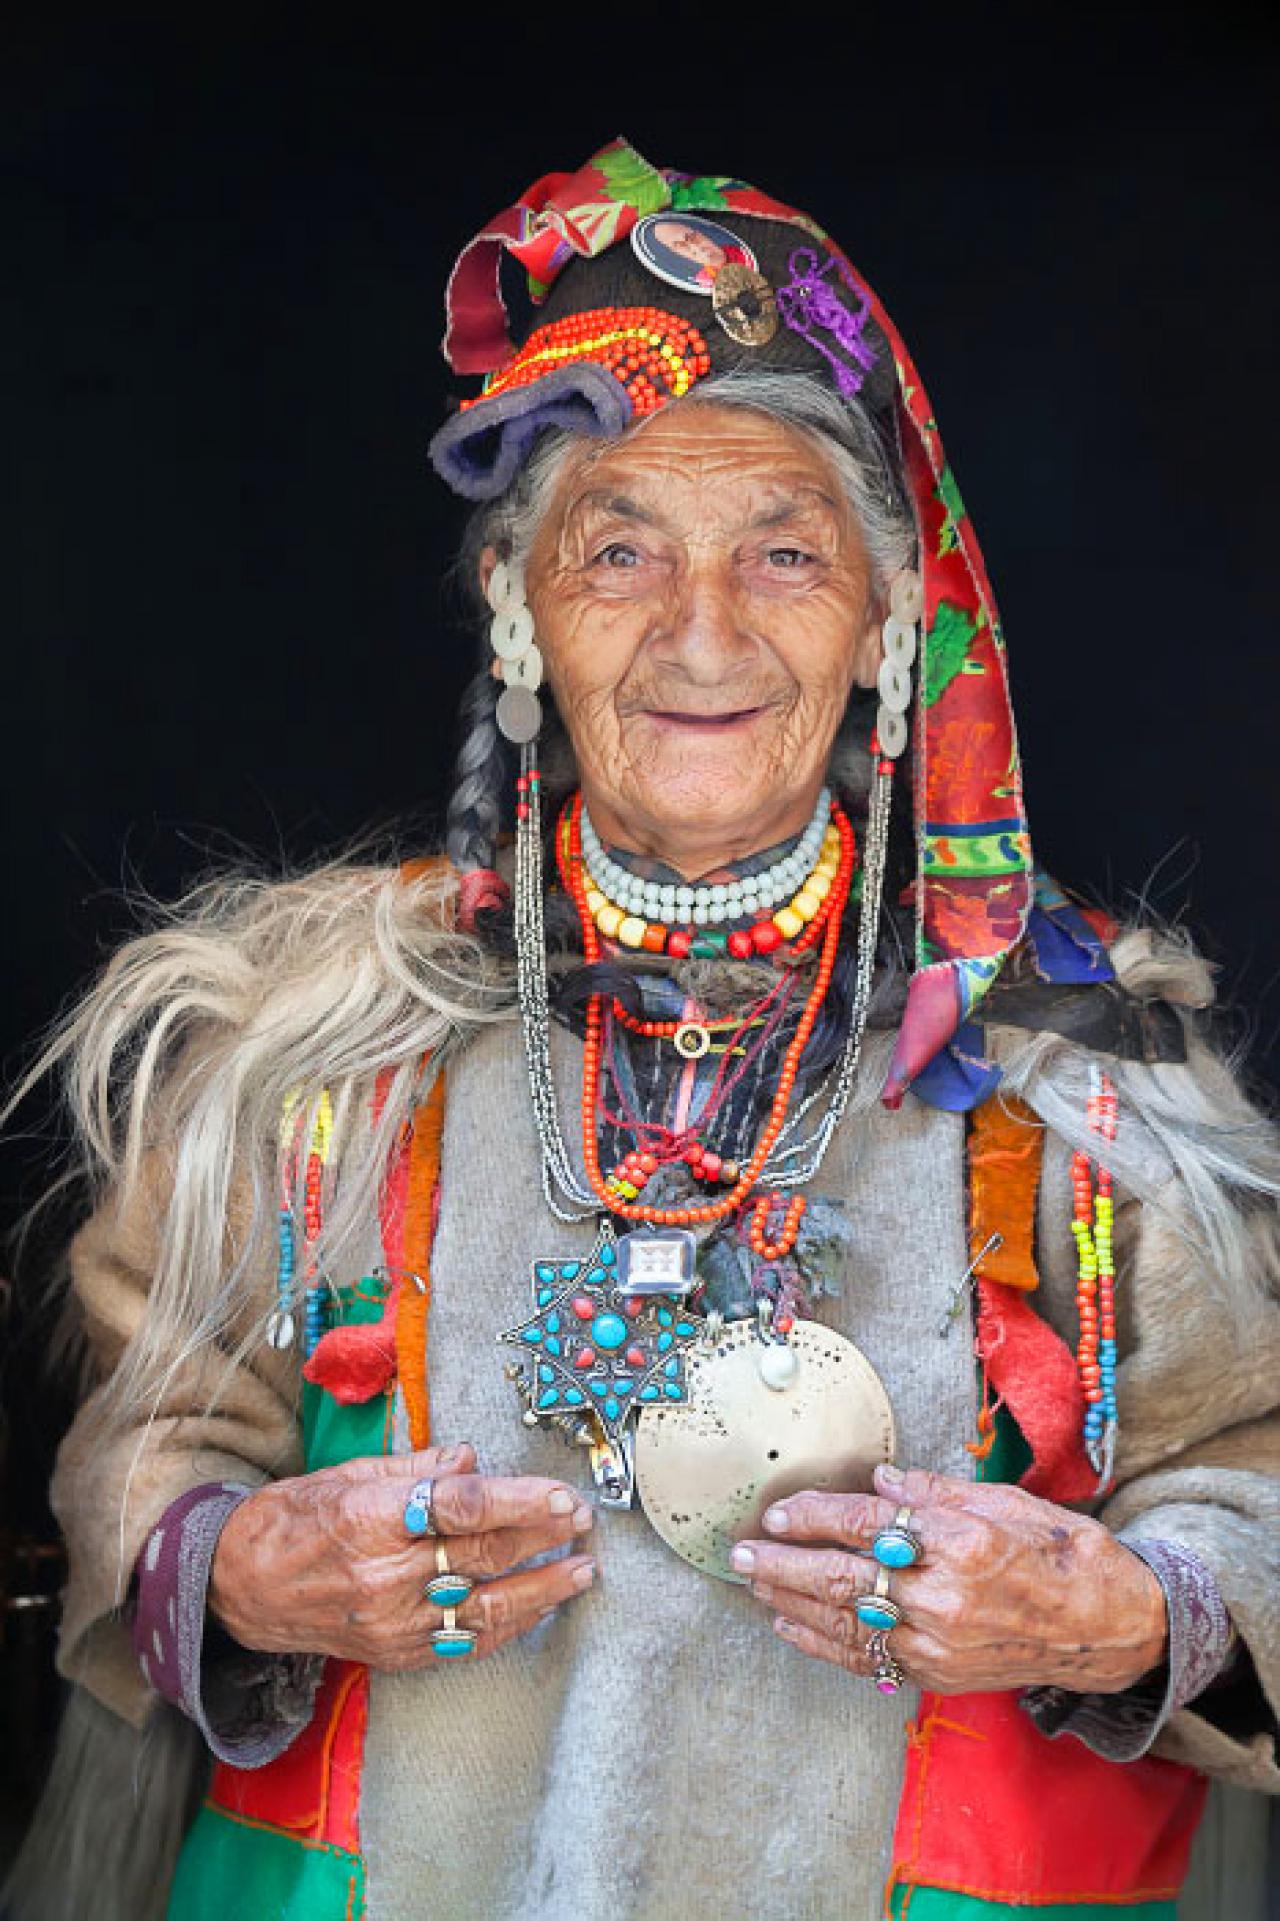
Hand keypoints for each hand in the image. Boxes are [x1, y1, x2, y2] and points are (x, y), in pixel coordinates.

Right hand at [209, 1443, 595, 1671]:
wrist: (239, 1588)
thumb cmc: (294, 1519)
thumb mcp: (347, 1475)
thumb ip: (416, 1470)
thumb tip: (473, 1459)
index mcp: (372, 1519)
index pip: (460, 1508)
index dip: (517, 1500)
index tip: (559, 1494)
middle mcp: (384, 1575)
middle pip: (481, 1555)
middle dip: (541, 1537)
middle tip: (582, 1520)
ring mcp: (391, 1623)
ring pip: (483, 1608)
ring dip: (540, 1590)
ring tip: (581, 1571)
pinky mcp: (394, 1654)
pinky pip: (462, 1643)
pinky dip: (506, 1626)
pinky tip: (537, 1608)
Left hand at [731, 1463, 1167, 1694]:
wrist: (1110, 1627)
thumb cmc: (1063, 1552)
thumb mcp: (1005, 1502)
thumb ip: (935, 1492)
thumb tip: (878, 1481)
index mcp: (962, 1542)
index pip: (867, 1525)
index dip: (814, 1516)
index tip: (778, 1511)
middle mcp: (944, 1596)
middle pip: (843, 1579)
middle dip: (782, 1565)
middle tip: (740, 1552)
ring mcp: (939, 1642)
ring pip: (846, 1624)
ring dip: (791, 1603)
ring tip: (753, 1585)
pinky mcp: (939, 1674)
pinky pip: (867, 1659)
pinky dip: (822, 1643)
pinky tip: (792, 1627)